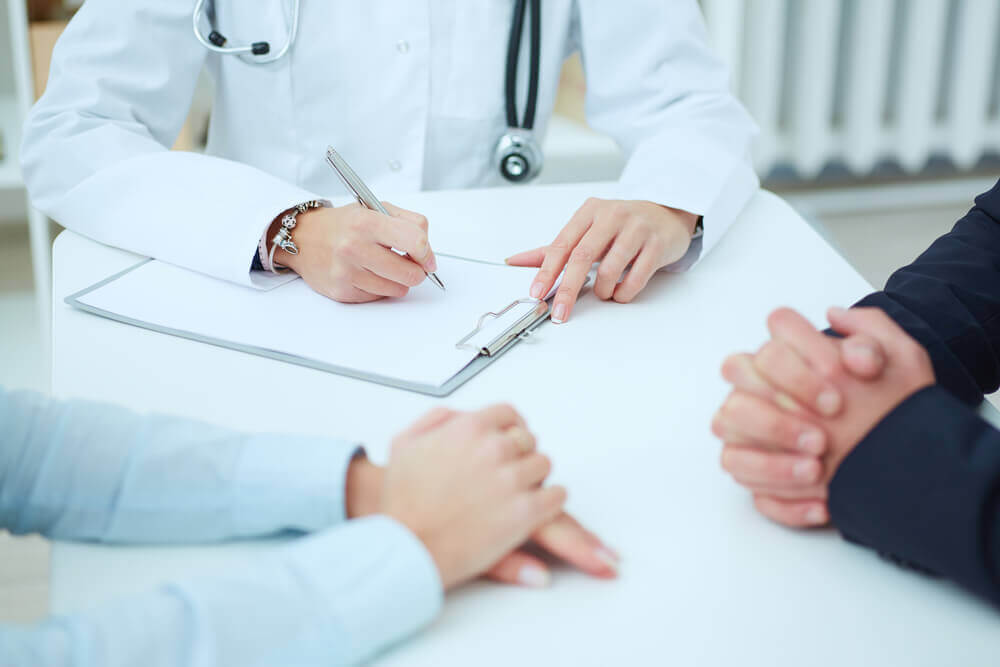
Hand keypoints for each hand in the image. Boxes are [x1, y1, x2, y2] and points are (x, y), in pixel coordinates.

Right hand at [277, 202, 436, 302]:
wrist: (303, 238)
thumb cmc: (343, 224)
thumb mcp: (376, 208)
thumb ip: (409, 222)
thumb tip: (428, 253)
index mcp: (366, 222)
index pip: (415, 241)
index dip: (427, 254)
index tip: (427, 259)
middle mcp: (354, 247)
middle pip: (410, 274)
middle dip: (416, 272)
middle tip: (409, 265)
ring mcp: (346, 272)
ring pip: (397, 290)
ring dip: (397, 281)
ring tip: (384, 267)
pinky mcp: (342, 291)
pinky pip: (378, 297)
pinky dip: (379, 288)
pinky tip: (367, 274)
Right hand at [346, 406, 618, 587]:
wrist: (407, 548)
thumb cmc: (402, 503)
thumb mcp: (404, 444)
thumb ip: (435, 421)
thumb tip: (460, 416)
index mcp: (468, 428)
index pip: (508, 415)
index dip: (509, 429)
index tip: (511, 441)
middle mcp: (494, 449)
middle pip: (528, 440)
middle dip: (519, 455)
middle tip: (509, 472)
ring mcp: (512, 480)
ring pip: (544, 465)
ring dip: (534, 477)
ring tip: (519, 492)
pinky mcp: (527, 512)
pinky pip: (557, 496)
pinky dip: (550, 501)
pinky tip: (536, 509)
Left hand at [506, 199, 697, 322]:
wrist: (667, 215)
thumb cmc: (622, 225)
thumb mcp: (587, 229)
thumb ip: (554, 247)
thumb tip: (515, 261)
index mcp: (590, 211)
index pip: (562, 244)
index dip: (547, 270)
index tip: (537, 292)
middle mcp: (613, 216)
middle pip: (582, 257)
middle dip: (568, 289)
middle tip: (561, 311)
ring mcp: (637, 229)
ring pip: (610, 270)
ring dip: (602, 291)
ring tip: (604, 292)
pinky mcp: (657, 244)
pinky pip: (636, 278)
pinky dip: (624, 292)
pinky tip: (621, 291)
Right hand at [713, 307, 934, 526]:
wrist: (908, 459)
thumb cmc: (895, 407)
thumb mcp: (903, 363)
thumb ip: (873, 334)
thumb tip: (834, 316)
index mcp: (792, 355)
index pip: (772, 339)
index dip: (797, 365)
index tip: (836, 396)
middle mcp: (760, 386)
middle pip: (736, 379)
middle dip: (777, 415)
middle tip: (823, 438)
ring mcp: (749, 430)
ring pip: (728, 432)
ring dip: (773, 458)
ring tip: (818, 470)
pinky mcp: (755, 473)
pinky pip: (748, 485)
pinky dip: (785, 499)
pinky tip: (822, 503)